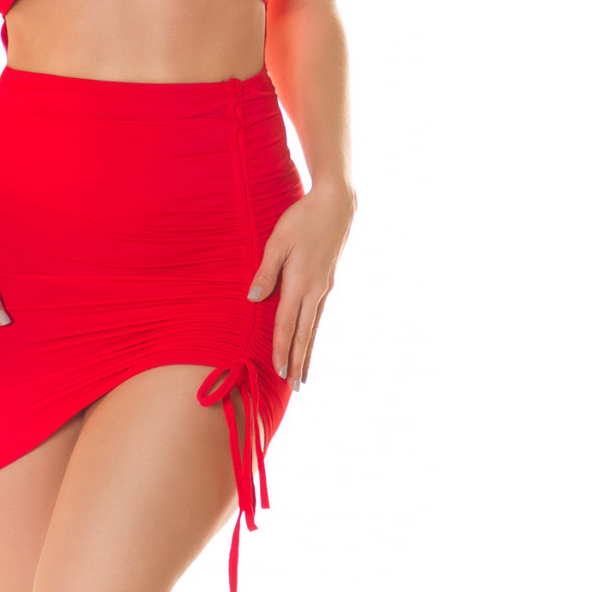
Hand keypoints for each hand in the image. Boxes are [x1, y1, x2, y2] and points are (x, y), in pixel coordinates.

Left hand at [245, 180, 355, 385]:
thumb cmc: (302, 219)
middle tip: (297, 386)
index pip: (287, 324)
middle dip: (299, 360)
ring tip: (305, 373)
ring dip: (308, 350)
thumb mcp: (277, 241)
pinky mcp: (328, 281)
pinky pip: (318, 313)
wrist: (336, 205)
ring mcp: (324, 287)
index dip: (282, 349)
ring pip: (314, 326)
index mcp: (300, 282)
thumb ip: (266, 272)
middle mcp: (315, 290)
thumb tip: (254, 299)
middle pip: (305, 332)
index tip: (280, 372)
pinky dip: (312, 331)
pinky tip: (310, 338)